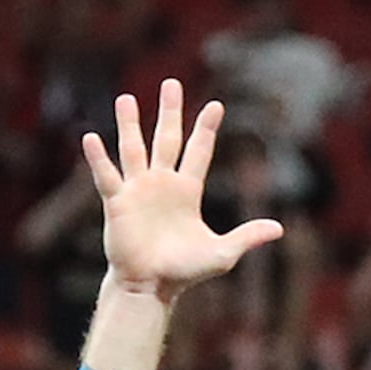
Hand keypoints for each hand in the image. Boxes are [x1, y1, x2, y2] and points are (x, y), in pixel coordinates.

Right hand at [85, 80, 283, 301]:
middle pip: (167, 139)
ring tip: (126, 99)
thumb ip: (247, 237)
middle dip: (170, 112)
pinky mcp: (117, 202)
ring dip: (130, 124)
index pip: (199, 152)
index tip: (215, 105)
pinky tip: (90, 137)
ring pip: (133, 149)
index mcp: (188, 191)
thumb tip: (280, 229)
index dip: (206, 129)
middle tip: (171, 83)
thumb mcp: (222, 254)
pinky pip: (106, 175)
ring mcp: (138, 190)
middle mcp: (162, 183)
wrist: (151, 286)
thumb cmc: (184, 271)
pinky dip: (98, 158)